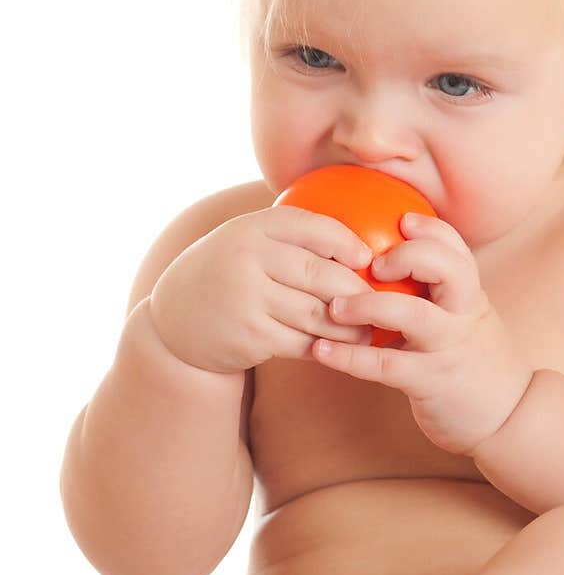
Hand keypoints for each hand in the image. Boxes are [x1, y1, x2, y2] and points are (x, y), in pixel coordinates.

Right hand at [148, 205, 375, 373]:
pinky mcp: (251, 335)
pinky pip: (303, 341)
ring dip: (349, 325)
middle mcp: (248, 259)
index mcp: (253, 228)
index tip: (365, 259)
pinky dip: (327, 346)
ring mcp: (247, 298)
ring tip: (367, 328)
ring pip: (317, 313)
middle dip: (356, 291)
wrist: (174, 320)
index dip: (346, 242)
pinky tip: (340, 347)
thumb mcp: (246, 242)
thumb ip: (289, 238)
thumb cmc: (227, 274)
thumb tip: (360, 244)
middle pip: (321, 274)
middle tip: (378, 302)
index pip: (312, 227)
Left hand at [316, 211, 534, 455]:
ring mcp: (449, 348)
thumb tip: (390, 265)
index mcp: (470, 297)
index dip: (431, 230)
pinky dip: (350, 357)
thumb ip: (439, 294)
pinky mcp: (431, 382)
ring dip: (369, 305)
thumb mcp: (466, 320)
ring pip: (414, 315)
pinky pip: (387, 366)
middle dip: (410, 256)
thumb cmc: (476, 362)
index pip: (458, 250)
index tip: (402, 219)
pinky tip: (321, 351)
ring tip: (334, 306)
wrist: (509, 418)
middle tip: (372, 264)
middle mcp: (464, 316)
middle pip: (449, 269)